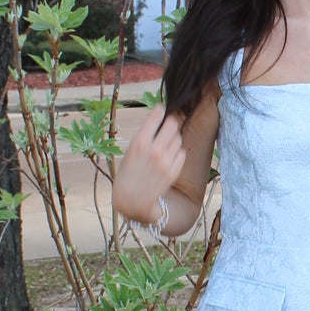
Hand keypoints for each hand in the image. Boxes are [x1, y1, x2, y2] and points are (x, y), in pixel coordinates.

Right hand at [113, 102, 184, 223]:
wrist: (132, 200)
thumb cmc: (128, 175)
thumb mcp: (130, 151)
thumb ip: (145, 136)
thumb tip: (159, 121)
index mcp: (140, 142)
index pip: (157, 115)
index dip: (160, 111)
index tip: (161, 110)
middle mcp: (155, 149)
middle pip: (173, 124)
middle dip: (171, 122)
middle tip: (168, 125)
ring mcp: (166, 161)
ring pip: (178, 138)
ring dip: (173, 138)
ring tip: (165, 145)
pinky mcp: (174, 171)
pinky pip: (181, 153)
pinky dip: (177, 152)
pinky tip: (168, 157)